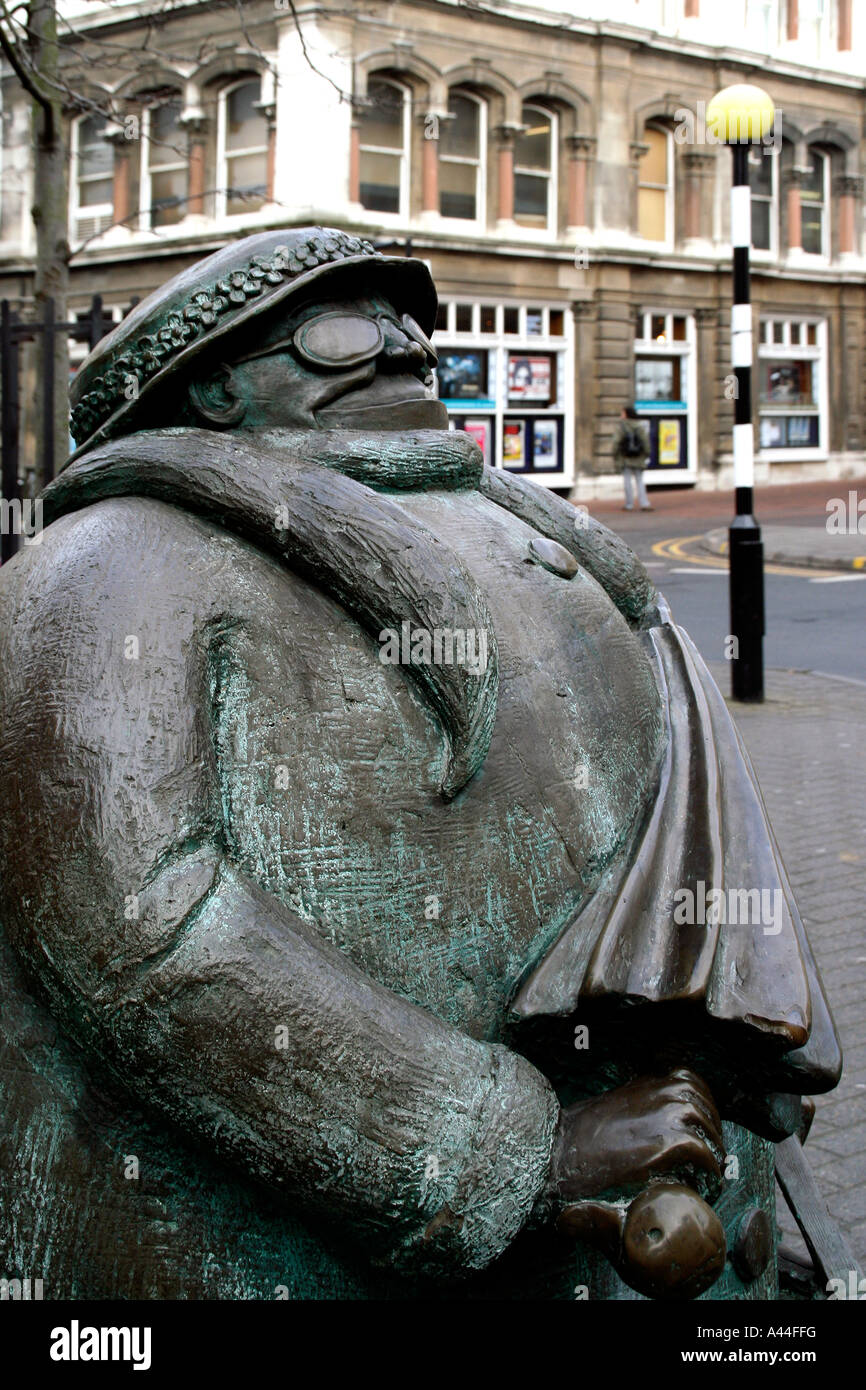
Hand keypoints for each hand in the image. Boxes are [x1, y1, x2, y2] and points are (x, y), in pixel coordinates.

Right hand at [546, 1066, 723, 1209]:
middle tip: (712, 1146)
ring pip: (705, 1120)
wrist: (557, 1152)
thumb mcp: (605, 1110)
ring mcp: (661, 1116)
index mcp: (641, 1084)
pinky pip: (701, 1150)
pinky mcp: (664, 1144)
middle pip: (700, 1097)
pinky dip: (709, 1164)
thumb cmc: (575, 1138)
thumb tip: (645, 1121)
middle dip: (711, 1121)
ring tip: (712, 1164)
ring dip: (713, 1142)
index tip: (703, 1119)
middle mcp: (655, 1093)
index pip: (685, 1077)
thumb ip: (630, 1108)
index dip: (700, 1098)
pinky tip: (707, 1178)